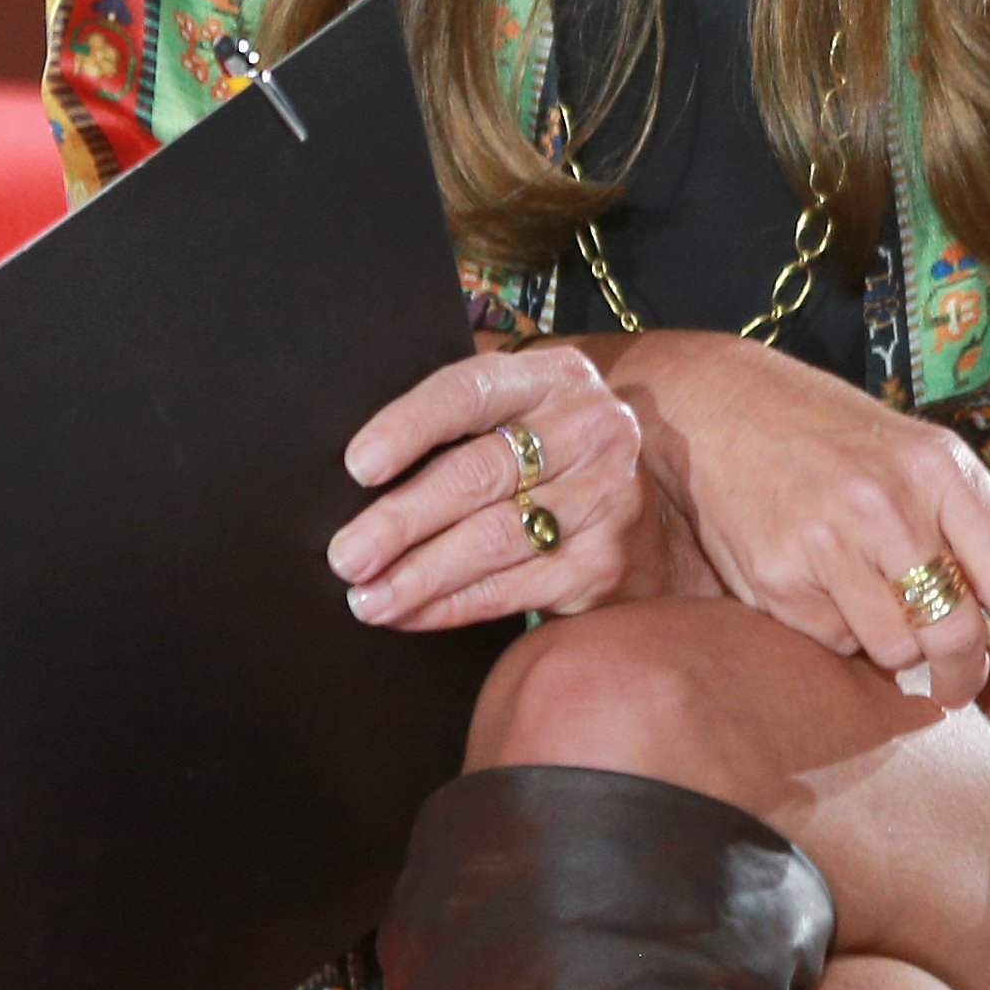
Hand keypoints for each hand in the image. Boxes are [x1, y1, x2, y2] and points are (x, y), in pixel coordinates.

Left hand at [327, 343, 700, 631]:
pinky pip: (512, 589)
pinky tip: (410, 613)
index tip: (359, 465)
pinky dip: (452, 605)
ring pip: (493, 539)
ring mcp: (605, 497)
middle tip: (346, 555)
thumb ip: (457, 413)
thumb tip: (356, 458)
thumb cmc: (548, 457)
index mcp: (554, 376)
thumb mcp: (520, 408)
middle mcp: (590, 428)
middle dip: (401, 520)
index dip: (410, 425)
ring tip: (366, 597)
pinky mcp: (604, 563)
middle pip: (478, 474)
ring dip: (419, 575)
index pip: (471, 390)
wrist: (643, 515)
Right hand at [609, 332, 989, 715]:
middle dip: (962, 676)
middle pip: (955, 630)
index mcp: (943, 469)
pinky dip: (835, 633)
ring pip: (893, 649)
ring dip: (891, 648)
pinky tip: (818, 584)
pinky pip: (831, 643)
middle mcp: (891, 502)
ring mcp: (831, 540)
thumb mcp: (929, 469)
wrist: (723, 408)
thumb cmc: (840, 442)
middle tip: (955, 688)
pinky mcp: (779, 576)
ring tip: (868, 601)